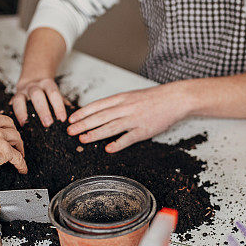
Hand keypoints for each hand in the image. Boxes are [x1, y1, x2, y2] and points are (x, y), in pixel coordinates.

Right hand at [10, 77, 67, 126]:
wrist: (32, 79)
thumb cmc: (47, 91)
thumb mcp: (56, 93)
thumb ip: (63, 103)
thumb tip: (75, 115)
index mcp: (47, 84)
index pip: (54, 94)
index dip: (58, 106)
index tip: (62, 119)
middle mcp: (34, 86)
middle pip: (37, 96)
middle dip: (42, 110)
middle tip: (48, 123)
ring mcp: (22, 91)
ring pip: (20, 100)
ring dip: (22, 112)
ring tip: (26, 123)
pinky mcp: (13, 97)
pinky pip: (12, 105)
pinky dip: (14, 114)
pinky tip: (16, 124)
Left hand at [67, 83, 189, 152]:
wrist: (175, 99)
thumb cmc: (154, 98)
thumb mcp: (132, 96)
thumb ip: (118, 104)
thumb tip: (102, 112)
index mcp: (122, 98)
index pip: (98, 105)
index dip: (83, 113)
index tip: (71, 119)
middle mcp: (126, 108)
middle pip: (100, 117)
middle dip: (83, 124)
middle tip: (70, 131)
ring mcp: (134, 119)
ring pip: (111, 127)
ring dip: (95, 134)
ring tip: (83, 139)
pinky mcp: (144, 130)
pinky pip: (129, 138)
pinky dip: (118, 144)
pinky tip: (108, 149)